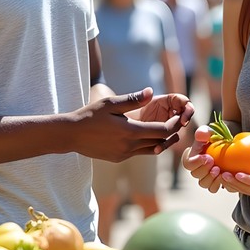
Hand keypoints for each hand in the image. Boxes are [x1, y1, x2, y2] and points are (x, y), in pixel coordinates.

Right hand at [74, 88, 191, 161]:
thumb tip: (150, 91)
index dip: (174, 125)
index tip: (179, 117)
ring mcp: (124, 154)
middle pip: (160, 142)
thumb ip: (132, 99)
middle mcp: (129, 146)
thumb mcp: (111, 103)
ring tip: (167, 130)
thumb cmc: (90, 115)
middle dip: (171, 133)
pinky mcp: (118, 158)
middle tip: (178, 122)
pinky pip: (139, 152)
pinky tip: (146, 136)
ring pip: (151, 149)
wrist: (71, 135)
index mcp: (130, 132)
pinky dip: (147, 145)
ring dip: (161, 141)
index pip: (162, 131)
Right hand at [182, 126, 229, 193]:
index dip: (195, 162)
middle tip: (213, 162)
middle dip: (204, 169)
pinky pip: (212, 188)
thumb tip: (200, 136)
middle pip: (195, 174)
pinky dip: (217, 184)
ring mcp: (205, 177)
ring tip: (219, 170)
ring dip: (210, 178)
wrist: (227, 145)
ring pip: (203, 183)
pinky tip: (223, 176)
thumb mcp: (209, 132)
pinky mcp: (214, 182)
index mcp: (192, 157)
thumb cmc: (215, 137)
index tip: (206, 156)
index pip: (188, 163)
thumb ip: (203, 132)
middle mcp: (196, 169)